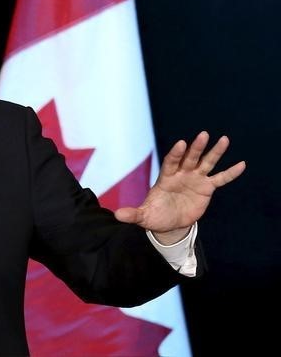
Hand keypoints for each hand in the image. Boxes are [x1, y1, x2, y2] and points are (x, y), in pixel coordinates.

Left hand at [114, 131, 245, 243]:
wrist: (170, 223)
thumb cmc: (155, 215)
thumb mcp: (144, 217)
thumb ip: (133, 214)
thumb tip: (116, 215)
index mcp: (166, 178)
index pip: (171, 162)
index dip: (176, 153)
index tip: (181, 144)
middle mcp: (181, 174)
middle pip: (190, 158)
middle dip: (196, 148)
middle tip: (203, 134)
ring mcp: (195, 179)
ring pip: (206, 163)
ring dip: (214, 152)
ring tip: (224, 139)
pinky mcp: (206, 188)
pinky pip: (220, 179)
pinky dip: (230, 173)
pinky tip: (241, 164)